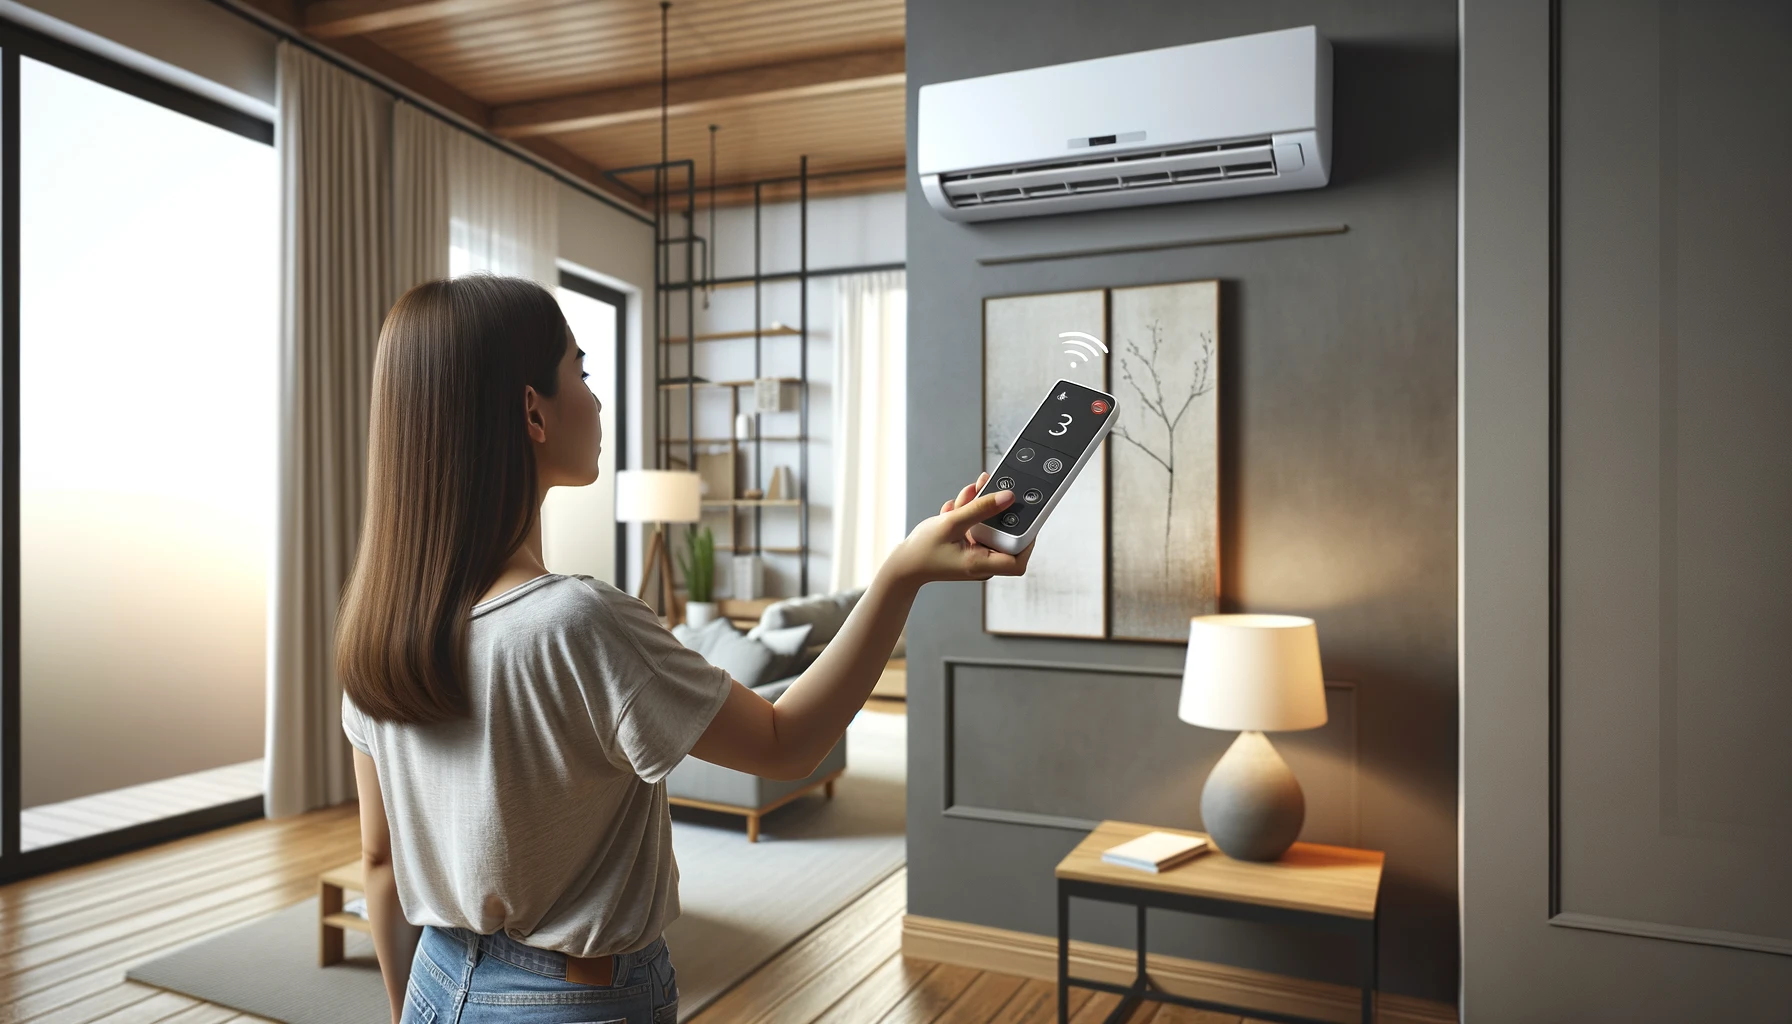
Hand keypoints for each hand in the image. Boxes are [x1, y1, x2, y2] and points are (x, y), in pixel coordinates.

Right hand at [884, 472, 1033, 585]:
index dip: (1026, 539)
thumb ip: (981, 508)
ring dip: (978, 509)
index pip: (1019, 560)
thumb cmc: (923, 550)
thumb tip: (1009, 497)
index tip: (1022, 515)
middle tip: (987, 489)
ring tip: (966, 494)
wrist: (903, 564)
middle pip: (1003, 536)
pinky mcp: (969, 549)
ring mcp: (976, 557)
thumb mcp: (952, 523)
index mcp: (981, 565)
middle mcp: (982, 564)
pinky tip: (954, 508)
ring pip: (988, 529)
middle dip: (994, 511)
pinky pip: (977, 529)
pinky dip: (968, 516)